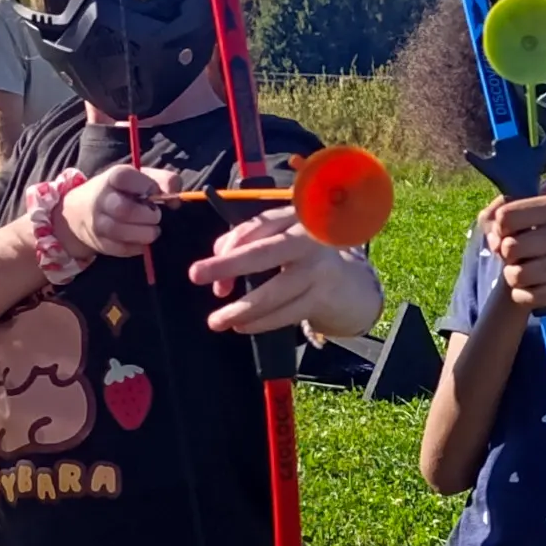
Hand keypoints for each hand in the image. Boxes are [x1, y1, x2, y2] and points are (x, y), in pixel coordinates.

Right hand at [64, 165, 176, 259]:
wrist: (79, 212)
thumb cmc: (119, 192)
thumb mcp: (138, 178)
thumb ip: (163, 181)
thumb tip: (176, 200)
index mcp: (111, 178)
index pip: (125, 177)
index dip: (146, 185)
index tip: (155, 192)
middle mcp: (101, 199)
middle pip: (124, 210)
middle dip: (148, 216)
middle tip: (156, 216)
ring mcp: (97, 223)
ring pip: (121, 232)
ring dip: (145, 233)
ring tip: (152, 230)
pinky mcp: (100, 243)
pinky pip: (122, 249)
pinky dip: (138, 247)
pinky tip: (142, 240)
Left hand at [191, 205, 381, 336]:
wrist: (349, 284)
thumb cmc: (302, 257)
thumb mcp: (278, 237)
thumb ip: (245, 239)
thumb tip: (216, 259)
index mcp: (295, 219)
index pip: (255, 227)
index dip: (228, 246)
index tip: (201, 271)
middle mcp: (309, 240)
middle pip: (264, 252)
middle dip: (228, 265)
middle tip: (195, 275)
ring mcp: (319, 270)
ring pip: (274, 291)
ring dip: (241, 308)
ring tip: (216, 321)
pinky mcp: (322, 298)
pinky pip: (286, 313)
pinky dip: (261, 322)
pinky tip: (242, 326)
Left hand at [486, 193, 545, 310]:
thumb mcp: (538, 211)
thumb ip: (506, 211)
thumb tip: (493, 235)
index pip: (507, 215)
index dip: (499, 226)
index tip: (505, 231)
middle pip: (511, 247)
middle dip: (505, 253)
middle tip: (513, 254)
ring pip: (518, 275)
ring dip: (511, 275)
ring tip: (519, 271)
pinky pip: (529, 296)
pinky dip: (521, 293)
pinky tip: (528, 286)